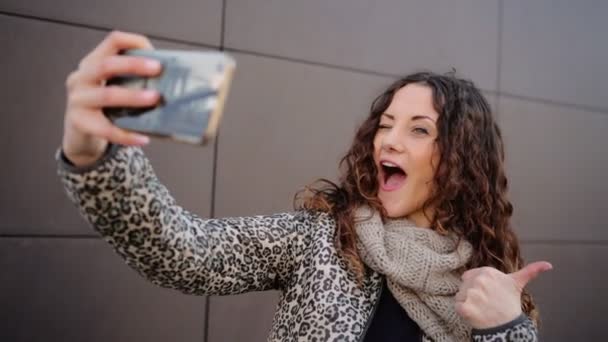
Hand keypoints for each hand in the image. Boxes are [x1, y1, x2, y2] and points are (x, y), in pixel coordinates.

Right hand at [62, 31, 161, 166]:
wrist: (80, 137)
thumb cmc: (104, 108)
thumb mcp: (114, 87)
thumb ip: (133, 79)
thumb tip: (172, 79)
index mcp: (93, 63)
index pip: (112, 42)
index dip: (133, 42)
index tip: (155, 52)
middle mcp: (81, 78)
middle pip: (106, 65)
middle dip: (134, 65)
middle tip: (158, 69)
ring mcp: (78, 100)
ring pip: (107, 95)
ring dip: (133, 96)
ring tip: (154, 99)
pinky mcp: (79, 123)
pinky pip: (106, 129)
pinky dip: (126, 135)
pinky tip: (143, 138)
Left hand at [455, 261, 551, 328]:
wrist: (507, 327)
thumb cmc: (510, 304)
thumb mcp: (518, 284)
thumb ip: (530, 271)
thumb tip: (549, 265)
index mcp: (487, 271)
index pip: (469, 276)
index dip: (476, 287)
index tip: (487, 294)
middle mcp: (478, 280)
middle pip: (464, 286)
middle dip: (471, 295)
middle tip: (485, 303)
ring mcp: (471, 294)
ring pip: (460, 296)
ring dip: (467, 303)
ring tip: (481, 309)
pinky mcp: (464, 307)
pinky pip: (457, 306)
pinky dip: (463, 312)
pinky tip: (475, 315)